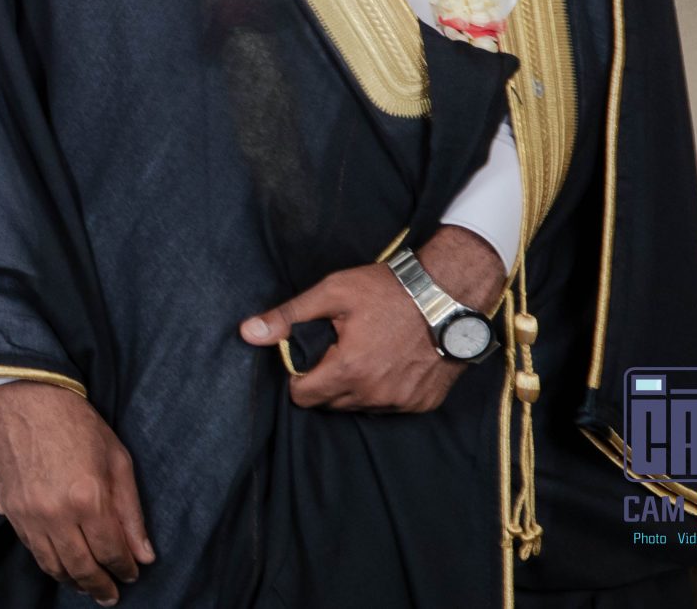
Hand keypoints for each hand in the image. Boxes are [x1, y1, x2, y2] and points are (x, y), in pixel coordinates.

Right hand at [0, 382, 153, 606]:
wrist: (26, 396)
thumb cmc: (76, 422)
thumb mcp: (117, 460)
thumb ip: (131, 512)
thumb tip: (144, 554)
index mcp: (88, 499)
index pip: (111, 552)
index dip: (125, 568)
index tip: (132, 573)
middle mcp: (56, 512)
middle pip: (82, 568)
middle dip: (100, 587)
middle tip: (111, 595)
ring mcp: (28, 512)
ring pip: (53, 565)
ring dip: (73, 581)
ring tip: (87, 585)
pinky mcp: (9, 508)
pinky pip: (31, 548)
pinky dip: (49, 562)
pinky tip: (62, 563)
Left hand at [239, 227, 506, 413]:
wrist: (449, 294)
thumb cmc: (389, 290)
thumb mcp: (332, 293)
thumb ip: (288, 318)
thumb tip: (247, 333)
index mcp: (348, 371)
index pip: (302, 397)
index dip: (298, 376)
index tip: (308, 356)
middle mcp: (375, 396)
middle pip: (330, 404)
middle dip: (326, 381)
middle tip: (337, 349)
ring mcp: (402, 402)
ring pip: (360, 407)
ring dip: (354, 388)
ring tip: (364, 352)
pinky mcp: (424, 403)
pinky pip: (390, 406)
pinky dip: (384, 390)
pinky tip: (389, 362)